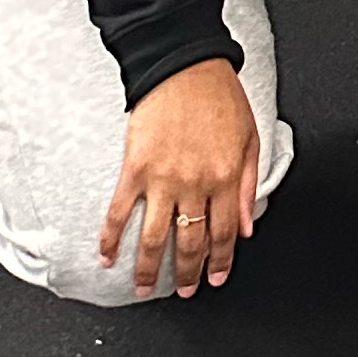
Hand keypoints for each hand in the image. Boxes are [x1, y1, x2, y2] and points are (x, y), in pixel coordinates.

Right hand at [100, 56, 259, 298]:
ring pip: (153, 237)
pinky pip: (120, 213)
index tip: (214, 279)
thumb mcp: (251, 137)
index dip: (220, 261)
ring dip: (147, 269)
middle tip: (184, 292)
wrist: (184, 64)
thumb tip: (247, 226)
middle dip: (187, 273)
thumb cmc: (220, 95)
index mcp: (227, 176)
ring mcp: (163, 179)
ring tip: (143, 288)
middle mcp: (196, 183)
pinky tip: (106, 257)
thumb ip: (251, 184)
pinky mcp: (135, 170)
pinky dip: (110, 238)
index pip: (225, 232)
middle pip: (191, 242)